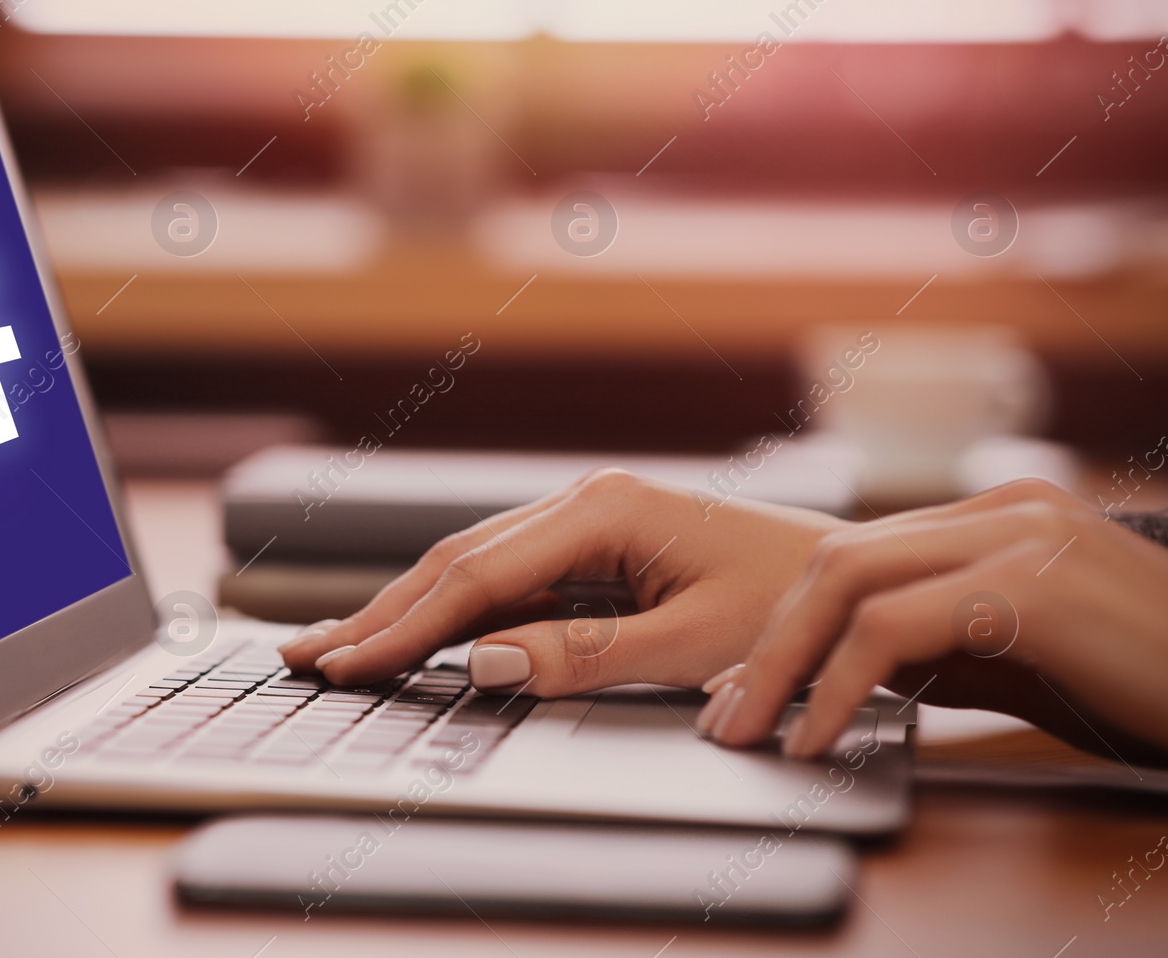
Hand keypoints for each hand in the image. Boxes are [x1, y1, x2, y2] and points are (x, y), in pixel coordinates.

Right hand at [278, 469, 840, 695]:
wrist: (860, 587)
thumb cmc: (794, 612)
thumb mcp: (692, 644)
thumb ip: (581, 656)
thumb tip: (482, 662)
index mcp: (603, 510)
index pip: (475, 575)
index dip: (404, 626)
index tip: (347, 666)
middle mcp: (584, 502)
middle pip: (457, 561)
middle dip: (381, 614)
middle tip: (307, 657)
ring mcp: (588, 520)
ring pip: (474, 566)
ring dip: (406, 610)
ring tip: (339, 645)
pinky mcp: (597, 547)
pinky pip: (508, 579)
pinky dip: (455, 612)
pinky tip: (416, 634)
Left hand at [699, 478, 1167, 766]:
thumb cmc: (1150, 688)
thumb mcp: (1026, 661)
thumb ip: (942, 649)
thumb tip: (845, 676)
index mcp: (999, 514)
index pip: (859, 554)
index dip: (791, 624)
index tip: (748, 687)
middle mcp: (1003, 507)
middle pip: (838, 559)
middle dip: (770, 643)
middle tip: (728, 715)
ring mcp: (1019, 534)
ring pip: (848, 580)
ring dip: (784, 664)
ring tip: (753, 731)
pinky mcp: (1032, 584)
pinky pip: (893, 626)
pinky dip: (839, 684)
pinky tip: (819, 736)